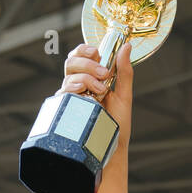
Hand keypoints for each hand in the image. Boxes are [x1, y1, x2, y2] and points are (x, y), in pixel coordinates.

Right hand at [60, 41, 133, 159]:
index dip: (84, 50)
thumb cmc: (118, 123)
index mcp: (90, 78)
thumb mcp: (124, 95)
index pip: (79, 56)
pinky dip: (74, 89)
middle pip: (71, 62)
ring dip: (85, 77)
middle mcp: (78, 85)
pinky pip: (63, 93)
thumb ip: (124, 71)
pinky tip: (85, 94)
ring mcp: (72, 97)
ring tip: (101, 91)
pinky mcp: (67, 109)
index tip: (96, 52)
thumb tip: (127, 47)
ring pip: (68, 76)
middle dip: (87, 64)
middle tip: (104, 74)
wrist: (113, 145)